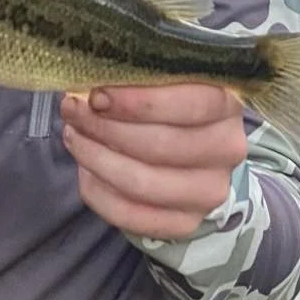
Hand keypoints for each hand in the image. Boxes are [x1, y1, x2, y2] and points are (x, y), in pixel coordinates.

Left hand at [60, 84, 247, 240]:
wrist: (192, 156)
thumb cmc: (167, 106)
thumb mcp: (163, 80)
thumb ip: (135, 76)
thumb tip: (88, 85)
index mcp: (227, 104)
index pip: (190, 104)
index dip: (138, 102)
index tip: (97, 96)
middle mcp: (227, 150)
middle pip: (160, 145)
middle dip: (104, 127)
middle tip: (73, 111)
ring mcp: (209, 192)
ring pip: (140, 182)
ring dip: (95, 157)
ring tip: (74, 135)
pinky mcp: (185, 223)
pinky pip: (129, 214)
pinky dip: (98, 191)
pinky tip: (86, 169)